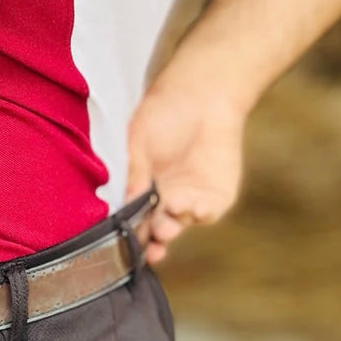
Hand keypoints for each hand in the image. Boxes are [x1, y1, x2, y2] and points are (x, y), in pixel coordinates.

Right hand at [126, 81, 246, 264]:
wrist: (202, 95)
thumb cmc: (163, 112)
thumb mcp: (138, 138)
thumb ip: (133, 170)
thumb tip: (126, 202)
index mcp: (141, 188)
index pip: (132, 219)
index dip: (128, 234)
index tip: (123, 246)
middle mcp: (164, 198)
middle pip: (154, 229)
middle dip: (151, 239)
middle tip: (150, 238)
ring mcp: (190, 198)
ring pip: (179, 223)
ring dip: (171, 228)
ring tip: (167, 225)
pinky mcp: (217, 195)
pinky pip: (208, 212)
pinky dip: (201, 214)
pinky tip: (196, 209)